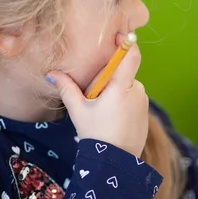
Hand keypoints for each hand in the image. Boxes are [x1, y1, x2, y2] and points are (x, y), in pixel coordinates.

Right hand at [47, 41, 148, 156]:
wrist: (115, 163)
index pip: (131, 55)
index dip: (126, 42)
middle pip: (124, 72)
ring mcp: (143, 102)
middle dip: (110, 77)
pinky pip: (133, 99)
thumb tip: (52, 73)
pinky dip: (123, 102)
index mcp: (121, 86)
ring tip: (102, 110)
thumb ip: (67, 88)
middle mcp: (136, 91)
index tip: (117, 36)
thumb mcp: (78, 110)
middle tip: (94, 93)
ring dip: (116, 91)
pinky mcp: (145, 113)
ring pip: (128, 86)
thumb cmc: (95, 134)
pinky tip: (112, 118)